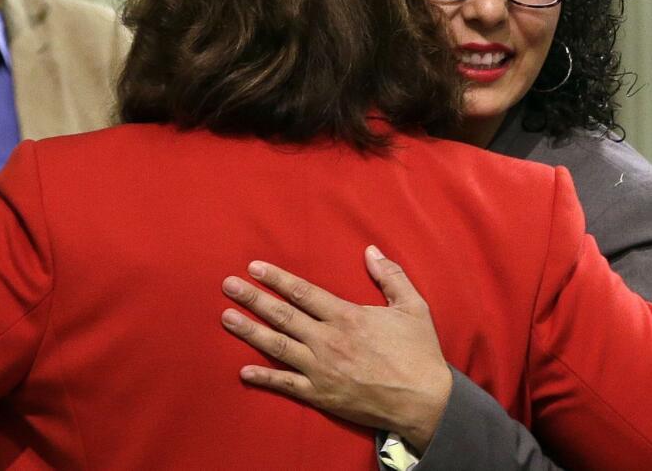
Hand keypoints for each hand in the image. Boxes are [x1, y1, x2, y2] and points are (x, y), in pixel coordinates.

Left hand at [220, 245, 452, 451]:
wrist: (425, 401)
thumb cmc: (420, 353)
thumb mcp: (413, 307)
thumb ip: (391, 276)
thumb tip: (371, 250)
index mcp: (348, 317)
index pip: (303, 293)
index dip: (277, 279)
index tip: (254, 268)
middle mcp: (329, 341)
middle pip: (283, 316)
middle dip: (253, 299)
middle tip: (228, 286)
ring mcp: (321, 370)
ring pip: (277, 347)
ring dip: (249, 331)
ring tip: (226, 317)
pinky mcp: (321, 395)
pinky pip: (286, 385)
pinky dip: (264, 378)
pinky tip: (244, 371)